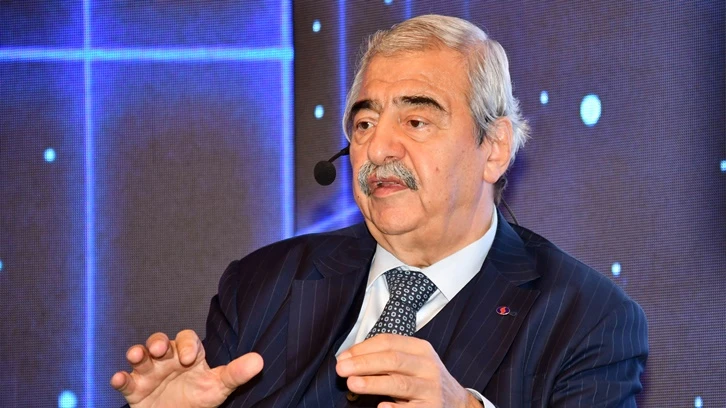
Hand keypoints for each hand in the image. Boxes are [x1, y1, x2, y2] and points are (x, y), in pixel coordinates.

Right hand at [110, 330, 262, 407]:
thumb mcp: (218, 386)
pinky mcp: (134, 389)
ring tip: (137, 356)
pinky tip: (119, 378)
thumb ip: (236, 373)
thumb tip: (259, 360)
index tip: (189, 358)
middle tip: (160, 350)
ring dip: (137, 353)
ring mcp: (149, 373)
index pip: (187, 340)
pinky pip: (125, 381)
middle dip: (158, 343)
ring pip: (140, 356)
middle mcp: (167, 360)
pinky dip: (120, 378)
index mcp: (188, 355)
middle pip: (160, 342)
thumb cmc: (199, 398)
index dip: (186, 345)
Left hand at [335, 334, 479, 407]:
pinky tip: (381, 406)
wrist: (456, 402)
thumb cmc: (425, 379)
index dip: (363, 348)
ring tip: (353, 383)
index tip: (343, 356)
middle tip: (341, 368)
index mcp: (420, 349)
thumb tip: (348, 359)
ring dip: (374, 383)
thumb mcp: (412, 361)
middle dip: (364, 363)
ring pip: (400, 383)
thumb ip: (386, 357)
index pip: (389, 342)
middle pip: (393, 360)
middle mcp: (427, 366)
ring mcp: (430, 389)